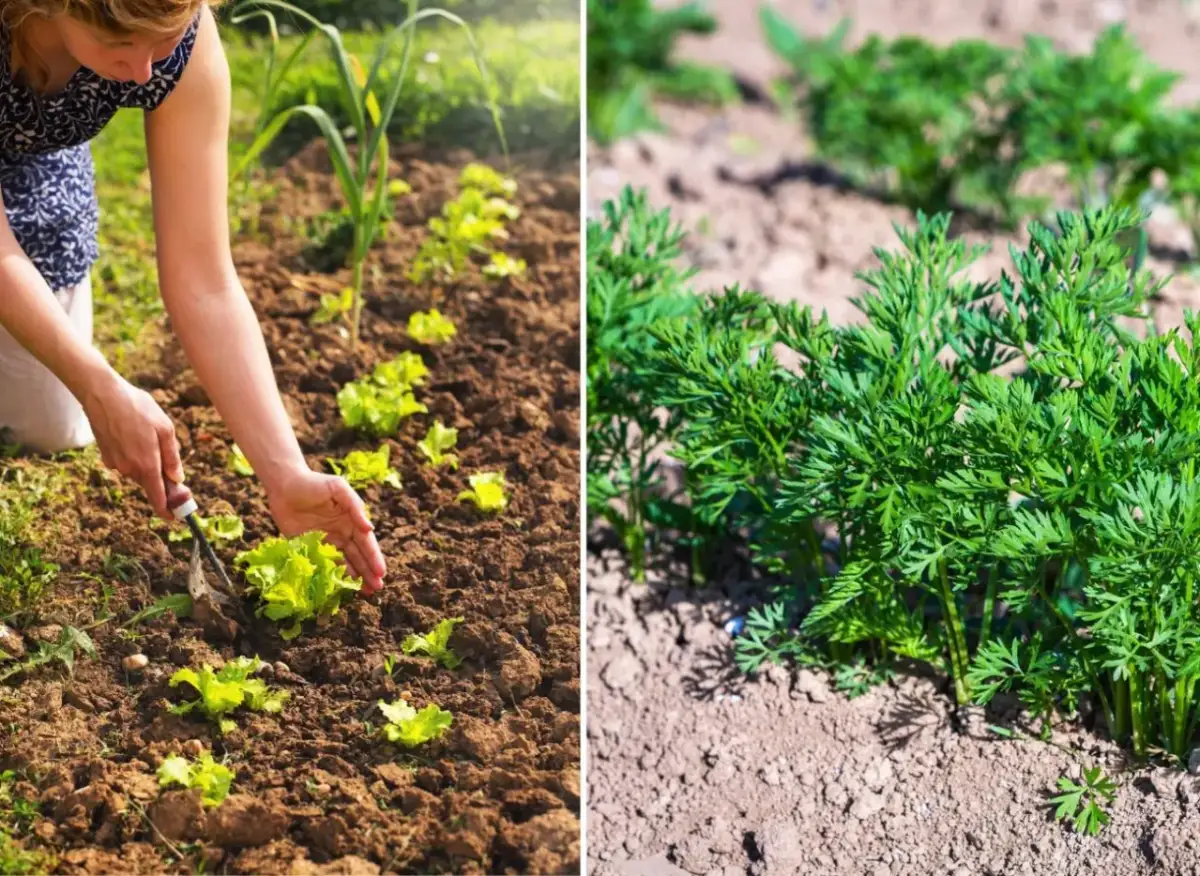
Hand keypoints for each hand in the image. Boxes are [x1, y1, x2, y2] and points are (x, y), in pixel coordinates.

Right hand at [81, 371, 184, 520]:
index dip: (167, 510)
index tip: (175, 518)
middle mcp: (129, 468)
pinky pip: (125, 462)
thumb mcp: (165, 429)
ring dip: (147, 462)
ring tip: (146, 434)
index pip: (157, 496)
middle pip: (149, 482)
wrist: (102, 394)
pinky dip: (133, 454)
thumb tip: (177, 479)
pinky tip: (132, 434)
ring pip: (138, 471)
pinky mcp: (106, 456)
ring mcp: (115, 463)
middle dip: (160, 477)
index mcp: (147, 464)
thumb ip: (172, 457)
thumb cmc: (138, 408)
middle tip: (167, 459)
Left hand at [265, 467, 385, 594]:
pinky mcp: (308, 546)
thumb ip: (354, 506)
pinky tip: (338, 586)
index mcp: (351, 520)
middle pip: (358, 556)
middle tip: (377, 589)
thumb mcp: (338, 488)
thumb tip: (369, 528)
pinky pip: (322, 563)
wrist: (284, 484)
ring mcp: (325, 541)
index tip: (381, 573)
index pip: (366, 543)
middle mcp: (341, 533)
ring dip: (354, 576)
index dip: (374, 558)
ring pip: (343, 562)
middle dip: (368, 572)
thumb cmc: (314, 483)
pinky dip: (331, 574)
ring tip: (365, 592)